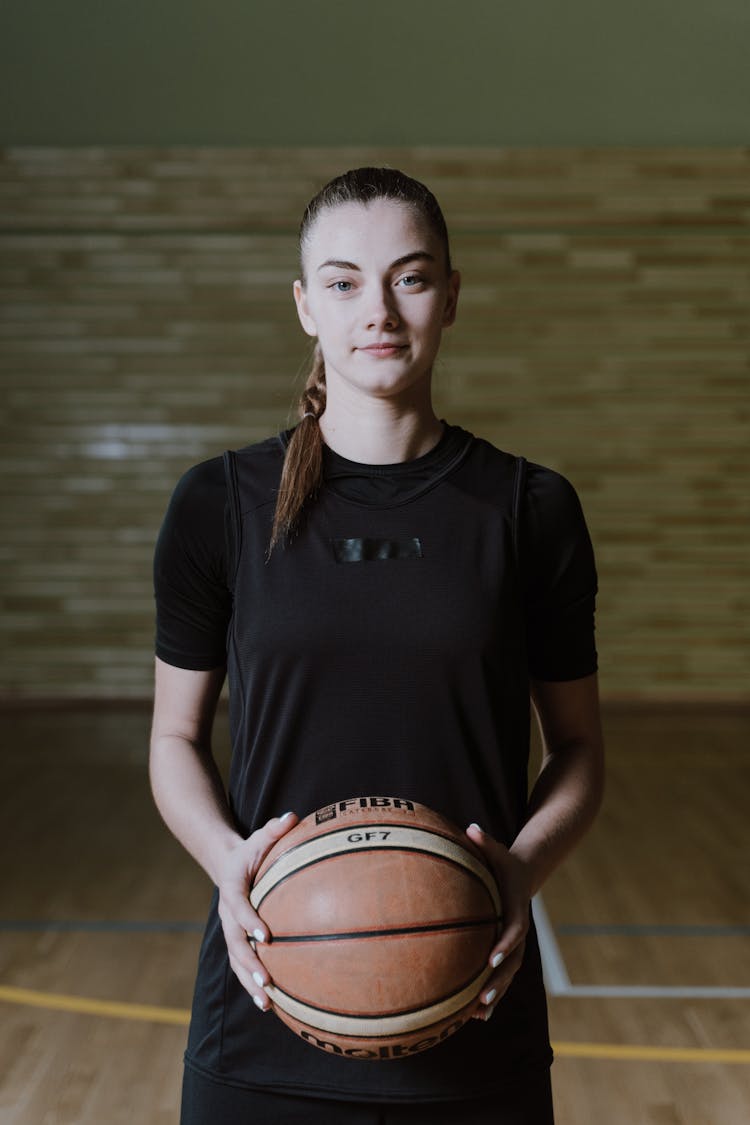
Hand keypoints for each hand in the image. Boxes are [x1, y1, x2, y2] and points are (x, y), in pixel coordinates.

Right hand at [216, 811, 297, 1010]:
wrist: (227, 863)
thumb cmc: (252, 849)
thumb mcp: (261, 835)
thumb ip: (275, 828)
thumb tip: (293, 816)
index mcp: (232, 887)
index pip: (238, 905)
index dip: (249, 920)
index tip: (265, 935)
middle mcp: (227, 913)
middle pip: (234, 942)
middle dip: (249, 963)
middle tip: (266, 980)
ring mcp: (230, 929)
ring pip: (236, 960)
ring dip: (249, 981)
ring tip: (267, 1003)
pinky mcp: (237, 940)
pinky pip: (243, 964)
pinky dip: (253, 983)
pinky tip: (271, 1003)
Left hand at [465, 823, 532, 1021]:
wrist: (523, 874)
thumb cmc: (504, 862)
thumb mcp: (498, 850)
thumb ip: (485, 841)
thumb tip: (471, 827)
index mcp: (517, 909)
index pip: (514, 930)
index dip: (504, 945)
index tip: (490, 958)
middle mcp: (518, 930)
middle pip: (513, 961)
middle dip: (498, 981)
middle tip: (482, 998)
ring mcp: (514, 943)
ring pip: (508, 974)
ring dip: (495, 994)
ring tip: (478, 1015)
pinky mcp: (506, 949)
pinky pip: (500, 975)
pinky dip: (491, 993)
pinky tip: (475, 1015)